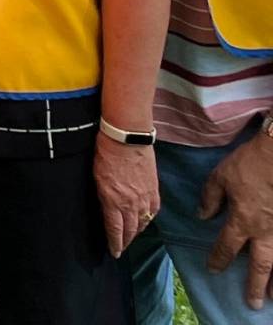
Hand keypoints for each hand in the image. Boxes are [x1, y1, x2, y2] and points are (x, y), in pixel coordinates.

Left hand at [93, 131, 160, 257]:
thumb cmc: (105, 153)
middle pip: (131, 230)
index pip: (115, 230)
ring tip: (132, 237)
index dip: (115, 243)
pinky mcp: (154, 191)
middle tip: (122, 248)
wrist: (127, 138)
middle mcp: (130, 204)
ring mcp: (144, 198)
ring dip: (137, 232)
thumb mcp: (96, 177)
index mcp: (113, 201)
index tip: (114, 252)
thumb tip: (106, 208)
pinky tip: (145, 220)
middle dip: (126, 241)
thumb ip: (102, 196)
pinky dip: (148, 219)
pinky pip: (153, 211)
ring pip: (143, 223)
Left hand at [200, 128, 272, 306]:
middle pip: (259, 265)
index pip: (227, 246)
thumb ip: (210, 198)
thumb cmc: (250, 163)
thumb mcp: (221, 176)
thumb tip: (202, 215)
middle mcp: (265, 231)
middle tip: (252, 303)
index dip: (219, 258)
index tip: (213, 269)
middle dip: (254, 285)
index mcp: (242, 220)